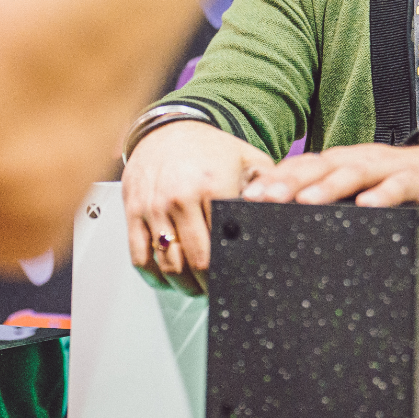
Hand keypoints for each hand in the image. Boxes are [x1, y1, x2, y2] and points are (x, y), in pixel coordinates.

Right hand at [122, 120, 274, 293]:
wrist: (168, 129)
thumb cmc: (211, 149)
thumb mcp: (248, 160)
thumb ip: (268, 187)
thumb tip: (286, 214)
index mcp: (211, 186)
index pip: (220, 247)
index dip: (229, 270)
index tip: (235, 279)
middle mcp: (179, 198)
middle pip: (194, 262)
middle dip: (208, 284)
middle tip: (217, 289)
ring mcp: (153, 207)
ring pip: (166, 265)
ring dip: (182, 285)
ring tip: (195, 287)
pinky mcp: (132, 211)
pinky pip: (139, 257)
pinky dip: (153, 276)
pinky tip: (167, 278)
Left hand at [243, 143, 418, 206]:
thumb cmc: (395, 182)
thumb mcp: (359, 188)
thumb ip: (329, 199)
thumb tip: (284, 215)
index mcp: (342, 162)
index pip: (302, 167)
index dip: (275, 179)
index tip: (248, 196)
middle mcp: (361, 159)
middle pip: (321, 166)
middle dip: (291, 182)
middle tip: (265, 198)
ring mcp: (389, 167)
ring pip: (355, 172)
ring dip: (329, 186)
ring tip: (306, 201)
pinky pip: (401, 185)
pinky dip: (385, 194)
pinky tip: (369, 205)